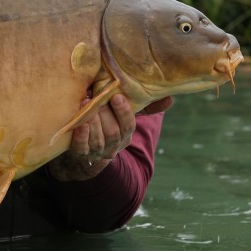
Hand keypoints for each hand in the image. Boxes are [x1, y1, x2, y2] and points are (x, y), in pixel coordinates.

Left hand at [47, 94, 170, 181]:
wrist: (86, 148)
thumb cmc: (108, 122)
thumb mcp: (124, 116)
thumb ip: (145, 107)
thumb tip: (171, 99)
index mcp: (125, 136)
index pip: (128, 126)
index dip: (123, 112)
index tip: (117, 96)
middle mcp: (112, 146)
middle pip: (113, 132)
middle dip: (105, 114)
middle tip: (97, 98)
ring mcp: (96, 151)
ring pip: (98, 139)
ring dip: (92, 121)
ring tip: (85, 103)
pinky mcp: (80, 153)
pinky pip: (81, 147)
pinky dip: (81, 135)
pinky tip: (80, 123)